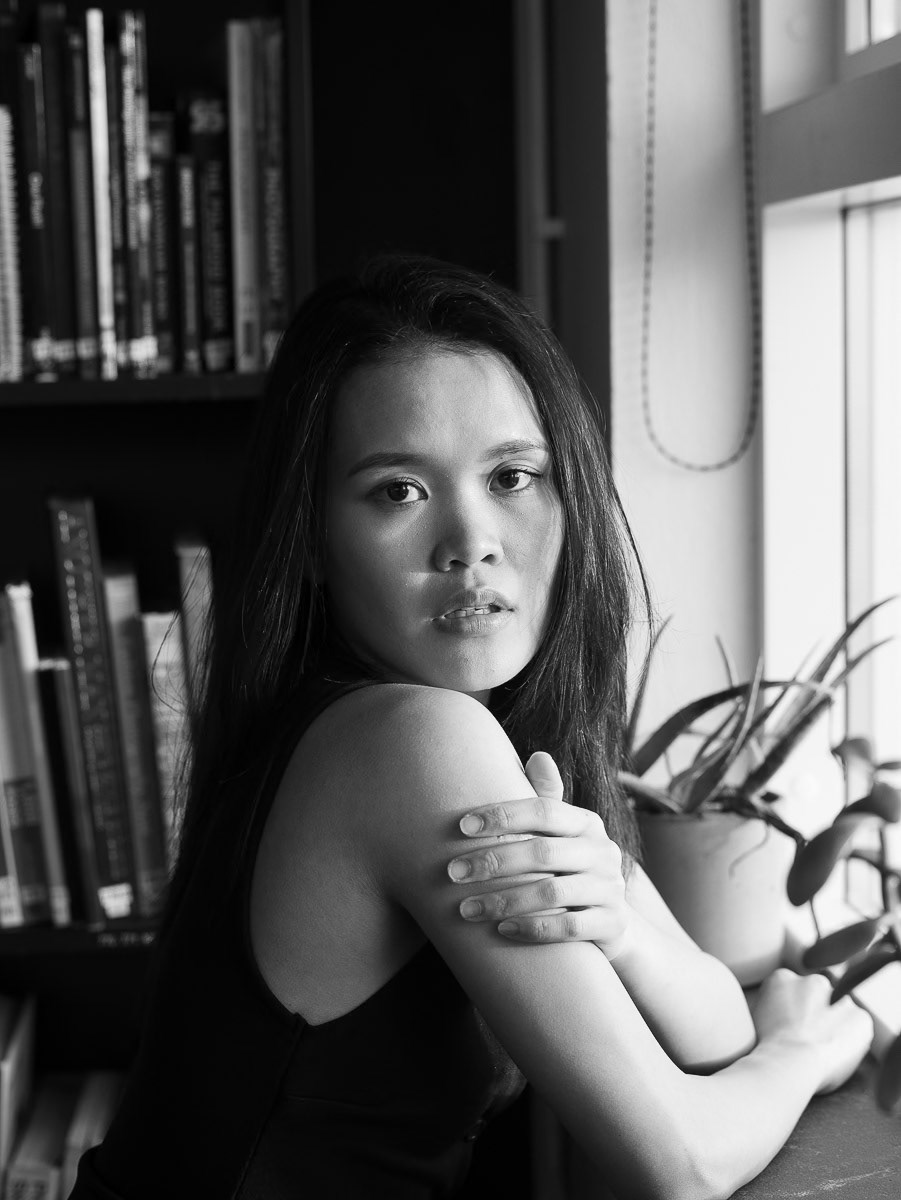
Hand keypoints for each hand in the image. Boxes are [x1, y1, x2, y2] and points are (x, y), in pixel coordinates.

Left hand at [447, 751, 630, 957]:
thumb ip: (547, 801)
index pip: (544, 810)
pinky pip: (569, 928)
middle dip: (493, 861)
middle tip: (453, 872)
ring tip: (466, 908)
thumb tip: (539, 756)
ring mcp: (611, 889)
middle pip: (543, 852)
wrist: (611, 922)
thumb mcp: (562, 836)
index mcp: (587, 823)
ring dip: (504, 900)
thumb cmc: (570, 869)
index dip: (503, 815)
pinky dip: (533, 928)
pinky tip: (501, 930)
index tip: (462, 826)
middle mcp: (603, 851)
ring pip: (552, 892)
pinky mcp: (613, 924)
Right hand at [752, 968, 873, 1093]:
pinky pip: (859, 1027)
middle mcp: (812, 981)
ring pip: (841, 1008)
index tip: (791, 1027)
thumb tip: (780, 1019)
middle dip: (816, 1011)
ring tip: (823, 1050)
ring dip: (836, 1023)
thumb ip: (772, 1010)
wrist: (788, 1064)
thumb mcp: (757, 1021)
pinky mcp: (860, 1018)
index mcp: (782, 978)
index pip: (792, 989)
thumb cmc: (767, 1051)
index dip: (793, 1011)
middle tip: (809, 1038)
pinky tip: (838, 1054)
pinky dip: (854, 1039)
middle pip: (818, 994)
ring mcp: (839, 997)